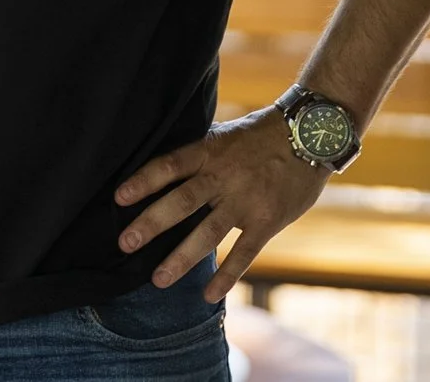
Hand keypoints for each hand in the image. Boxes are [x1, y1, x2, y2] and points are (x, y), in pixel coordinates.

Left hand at [114, 108, 327, 300]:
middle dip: (152, 224)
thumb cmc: (260, 136)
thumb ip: (198, 155)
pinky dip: (226, 275)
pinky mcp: (267, 220)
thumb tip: (162, 172)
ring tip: (158, 280)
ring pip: (208, 232)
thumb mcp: (224, 135)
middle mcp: (223, 176)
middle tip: (125, 243)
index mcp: (209, 151)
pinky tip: (208, 295)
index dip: (144, 181)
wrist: (311, 134)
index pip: (170, 165)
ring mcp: (246, 200)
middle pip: (182, 201)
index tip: (118, 198)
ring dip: (181, 258)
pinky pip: (244, 252)